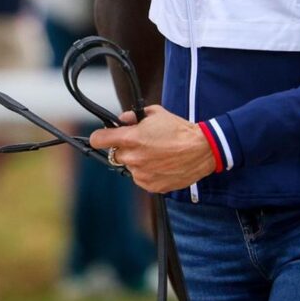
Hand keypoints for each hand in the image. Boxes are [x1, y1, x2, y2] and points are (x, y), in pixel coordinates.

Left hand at [90, 105, 216, 193]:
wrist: (201, 150)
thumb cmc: (179, 130)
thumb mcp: (155, 114)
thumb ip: (133, 116)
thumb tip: (121, 120)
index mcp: (132, 139)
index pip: (99, 140)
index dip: (99, 137)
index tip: (101, 137)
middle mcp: (134, 158)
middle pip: (115, 154)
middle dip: (124, 148)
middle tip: (141, 143)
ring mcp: (142, 174)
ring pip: (130, 167)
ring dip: (137, 161)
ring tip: (156, 154)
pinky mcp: (152, 186)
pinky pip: (141, 179)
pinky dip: (147, 173)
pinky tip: (161, 164)